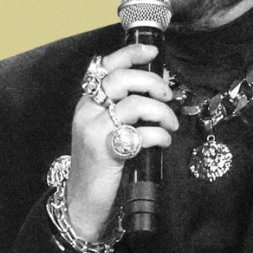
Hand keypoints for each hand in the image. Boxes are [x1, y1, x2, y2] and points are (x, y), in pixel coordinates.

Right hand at [66, 43, 177, 240]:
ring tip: (170, 124)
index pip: (106, 67)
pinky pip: (140, 134)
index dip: (131, 54)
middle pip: (121, 79)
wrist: (83, 201)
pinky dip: (159, 135)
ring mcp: (93, 130)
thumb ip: (128, 107)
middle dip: (152, 82)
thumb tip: (159, 83)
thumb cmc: (101, 165)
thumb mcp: (108, 130)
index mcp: (88, 103)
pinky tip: (162, 142)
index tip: (153, 51)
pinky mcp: (104, 150)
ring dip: (161, 111)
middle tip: (167, 94)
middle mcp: (87, 112)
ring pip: (134, 104)